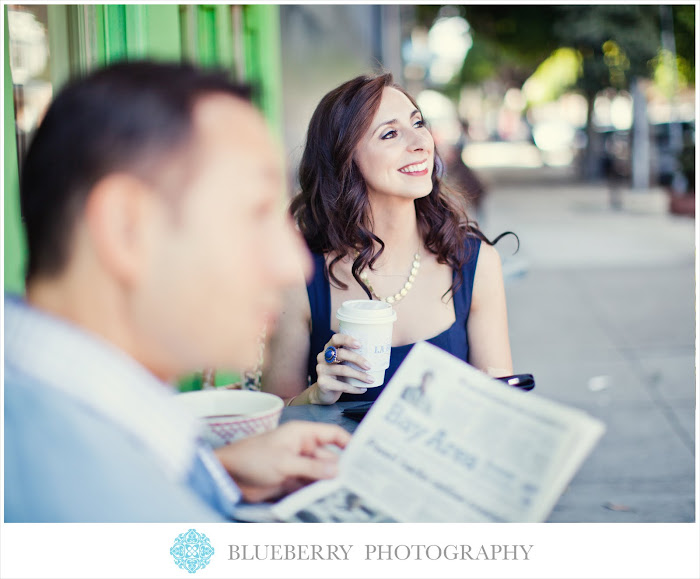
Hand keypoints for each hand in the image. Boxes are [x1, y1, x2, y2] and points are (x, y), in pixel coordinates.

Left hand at [213, 421, 350, 502]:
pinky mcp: (290, 481)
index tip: (364, 457)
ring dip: (328, 484)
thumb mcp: (284, 462)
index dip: (348, 443)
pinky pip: (309, 486)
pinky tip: (327, 501)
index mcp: (302, 434)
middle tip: (357, 485)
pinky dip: (316, 493)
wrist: (226, 475)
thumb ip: (311, 468)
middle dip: (340, 471)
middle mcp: (303, 448)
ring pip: (320, 475)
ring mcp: (297, 465)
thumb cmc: (252, 458)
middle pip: (329, 459)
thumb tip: (337, 471)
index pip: (332, 435)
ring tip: (345, 496)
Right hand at [311, 333, 373, 403]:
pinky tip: (362, 389)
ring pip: (343, 370)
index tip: (359, 344)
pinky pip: (341, 385)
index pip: (336, 338)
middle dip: (357, 359)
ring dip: (359, 375)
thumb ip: (352, 357)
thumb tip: (377, 354)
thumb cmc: (338, 374)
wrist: (325, 392)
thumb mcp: (343, 363)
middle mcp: (323, 357)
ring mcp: (321, 369)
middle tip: (369, 366)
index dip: (347, 340)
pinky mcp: (322, 383)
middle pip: (341, 354)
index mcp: (329, 348)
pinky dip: (354, 388)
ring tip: (370, 379)